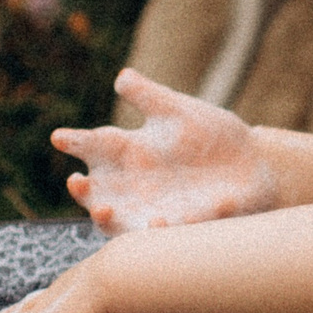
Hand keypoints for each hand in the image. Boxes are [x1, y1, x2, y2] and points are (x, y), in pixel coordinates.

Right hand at [52, 69, 282, 233]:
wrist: (252, 165)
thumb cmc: (211, 135)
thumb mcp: (180, 111)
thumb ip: (150, 97)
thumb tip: (122, 78)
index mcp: (127, 150)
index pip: (92, 146)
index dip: (74, 141)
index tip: (59, 137)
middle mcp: (130, 184)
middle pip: (94, 191)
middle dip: (82, 190)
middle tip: (76, 182)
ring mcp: (150, 208)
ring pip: (117, 221)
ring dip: (108, 219)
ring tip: (104, 211)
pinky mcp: (177, 227)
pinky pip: (162, 234)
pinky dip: (158, 229)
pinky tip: (159, 221)